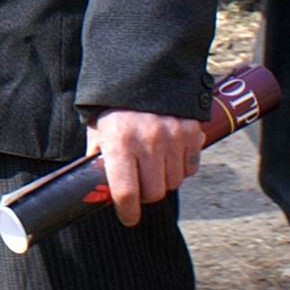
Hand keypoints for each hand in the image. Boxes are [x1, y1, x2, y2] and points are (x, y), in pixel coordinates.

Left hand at [87, 108, 206, 228]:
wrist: (142, 71)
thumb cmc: (114, 106)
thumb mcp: (98, 130)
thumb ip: (99, 159)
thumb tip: (99, 189)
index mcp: (119, 142)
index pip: (126, 192)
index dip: (127, 212)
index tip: (128, 218)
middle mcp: (148, 141)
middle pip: (154, 192)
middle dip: (145, 194)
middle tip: (139, 186)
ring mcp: (173, 136)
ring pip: (174, 182)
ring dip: (164, 180)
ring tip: (154, 166)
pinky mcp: (192, 131)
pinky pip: (190, 167)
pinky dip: (182, 168)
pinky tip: (170, 157)